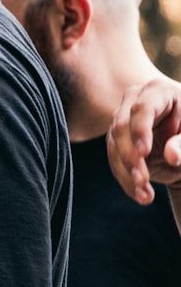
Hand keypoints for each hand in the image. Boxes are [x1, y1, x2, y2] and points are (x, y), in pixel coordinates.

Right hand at [107, 77, 180, 203]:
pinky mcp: (116, 138)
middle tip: (142, 180)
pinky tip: (139, 194)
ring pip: (114, 147)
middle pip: (121, 127)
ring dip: (127, 173)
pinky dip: (126, 179)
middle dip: (130, 156)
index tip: (143, 153)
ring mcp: (122, 119)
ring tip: (144, 195)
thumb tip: (171, 155)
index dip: (140, 130)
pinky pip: (114, 160)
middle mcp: (134, 101)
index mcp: (159, 92)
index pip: (142, 109)